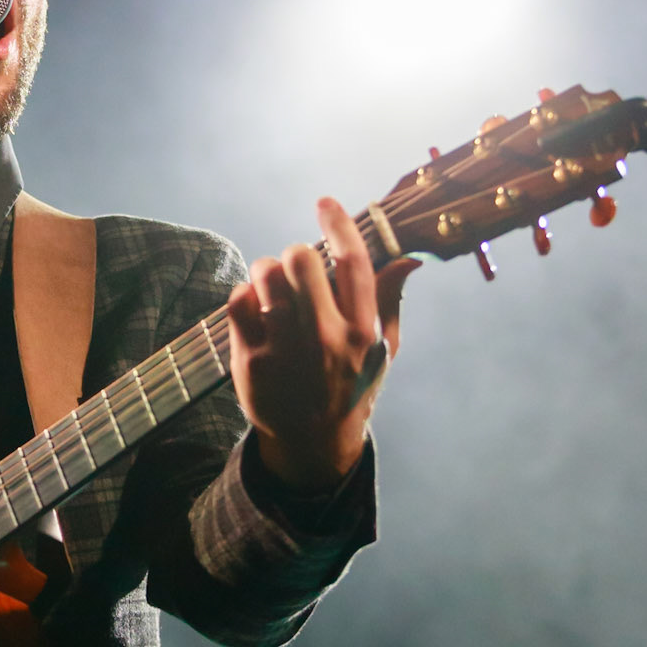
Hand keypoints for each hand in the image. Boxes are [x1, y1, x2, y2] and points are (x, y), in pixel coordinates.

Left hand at [226, 196, 420, 491]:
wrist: (312, 443)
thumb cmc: (351, 387)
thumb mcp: (382, 351)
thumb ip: (390, 301)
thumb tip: (408, 257)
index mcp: (363, 333)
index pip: (353, 263)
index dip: (338, 224)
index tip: (325, 203)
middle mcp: (325, 340)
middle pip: (301, 259)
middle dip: (296, 255)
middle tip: (295, 270)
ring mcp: (285, 350)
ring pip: (265, 275)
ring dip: (267, 271)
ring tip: (272, 287)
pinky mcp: (250, 360)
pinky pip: (237, 300)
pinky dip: (243, 295)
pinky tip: (255, 308)